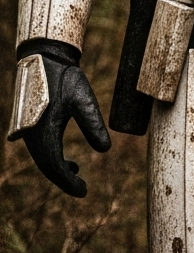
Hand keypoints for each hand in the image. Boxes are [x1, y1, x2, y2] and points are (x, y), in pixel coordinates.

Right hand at [12, 43, 109, 197]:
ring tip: (78, 174)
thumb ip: (93, 125)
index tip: (83, 192)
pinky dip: (54, 158)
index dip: (68, 182)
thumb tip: (105, 149)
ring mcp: (28, 130)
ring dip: (58, 169)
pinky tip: (70, 163)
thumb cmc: (65, 78)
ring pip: (42, 157)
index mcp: (43, 131)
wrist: (44, 60)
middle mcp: (30, 134)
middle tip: (82, 190)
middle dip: (63, 179)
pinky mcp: (31, 125)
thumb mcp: (84, 100)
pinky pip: (41, 148)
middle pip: (46, 165)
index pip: (54, 166)